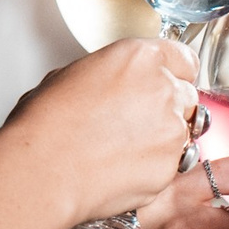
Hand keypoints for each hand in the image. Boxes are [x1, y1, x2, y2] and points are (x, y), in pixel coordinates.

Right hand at [0, 37, 198, 227]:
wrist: (42, 169)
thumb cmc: (46, 123)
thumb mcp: (74, 74)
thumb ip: (111, 73)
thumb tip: (115, 83)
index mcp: (140, 58)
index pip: (184, 59)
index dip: (174, 74)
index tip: (167, 84)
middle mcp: (164, 89)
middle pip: (186, 96)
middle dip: (168, 108)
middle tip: (135, 123)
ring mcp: (172, 131)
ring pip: (183, 133)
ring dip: (162, 139)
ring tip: (122, 150)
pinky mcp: (169, 167)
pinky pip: (172, 165)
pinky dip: (153, 168)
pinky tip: (121, 169)